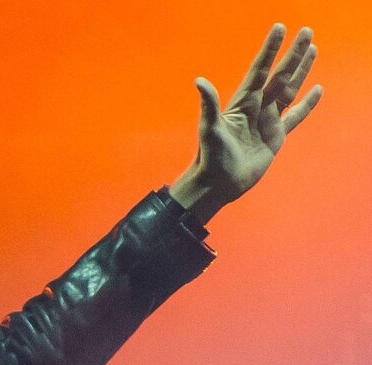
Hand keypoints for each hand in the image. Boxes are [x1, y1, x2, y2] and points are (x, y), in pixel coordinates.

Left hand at [170, 24, 321, 223]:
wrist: (218, 183)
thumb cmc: (210, 157)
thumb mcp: (209, 129)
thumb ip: (209, 105)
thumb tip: (199, 81)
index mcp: (243, 102)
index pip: (260, 70)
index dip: (270, 50)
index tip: (279, 29)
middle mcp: (257, 107)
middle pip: (280, 75)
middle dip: (293, 53)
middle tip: (307, 31)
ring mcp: (268, 121)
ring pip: (290, 90)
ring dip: (301, 70)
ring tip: (312, 50)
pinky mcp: (276, 136)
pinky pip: (295, 116)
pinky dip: (307, 104)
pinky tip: (317, 89)